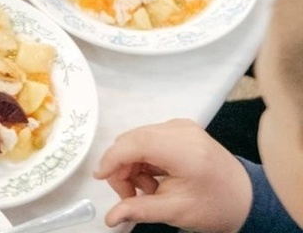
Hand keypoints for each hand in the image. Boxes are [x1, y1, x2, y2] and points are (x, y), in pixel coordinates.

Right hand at [94, 119, 252, 231]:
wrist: (244, 198)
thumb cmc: (215, 205)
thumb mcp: (175, 212)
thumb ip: (139, 210)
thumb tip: (110, 217)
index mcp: (185, 151)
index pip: (135, 144)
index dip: (112, 160)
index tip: (101, 177)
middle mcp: (182, 131)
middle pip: (131, 140)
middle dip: (122, 167)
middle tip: (130, 194)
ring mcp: (181, 126)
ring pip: (136, 138)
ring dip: (132, 164)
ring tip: (149, 188)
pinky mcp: (179, 128)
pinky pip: (146, 137)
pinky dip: (142, 157)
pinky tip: (154, 175)